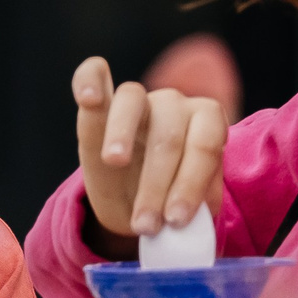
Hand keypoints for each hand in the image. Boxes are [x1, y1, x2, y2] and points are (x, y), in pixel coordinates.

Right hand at [73, 55, 226, 239]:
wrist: (135, 203)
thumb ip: (197, 209)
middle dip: (157, 184)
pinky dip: (90, 79)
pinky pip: (93, 73)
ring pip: (133, 99)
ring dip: (122, 134)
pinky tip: (91, 97)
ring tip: (114, 161)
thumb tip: (193, 222)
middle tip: (147, 225)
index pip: (205, 146)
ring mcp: (138, 98)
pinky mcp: (100, 102)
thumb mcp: (189, 211)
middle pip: (169, 134)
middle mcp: (175, 105)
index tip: (176, 221)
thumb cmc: (169, 202)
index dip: (191, 184)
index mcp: (207, 125)